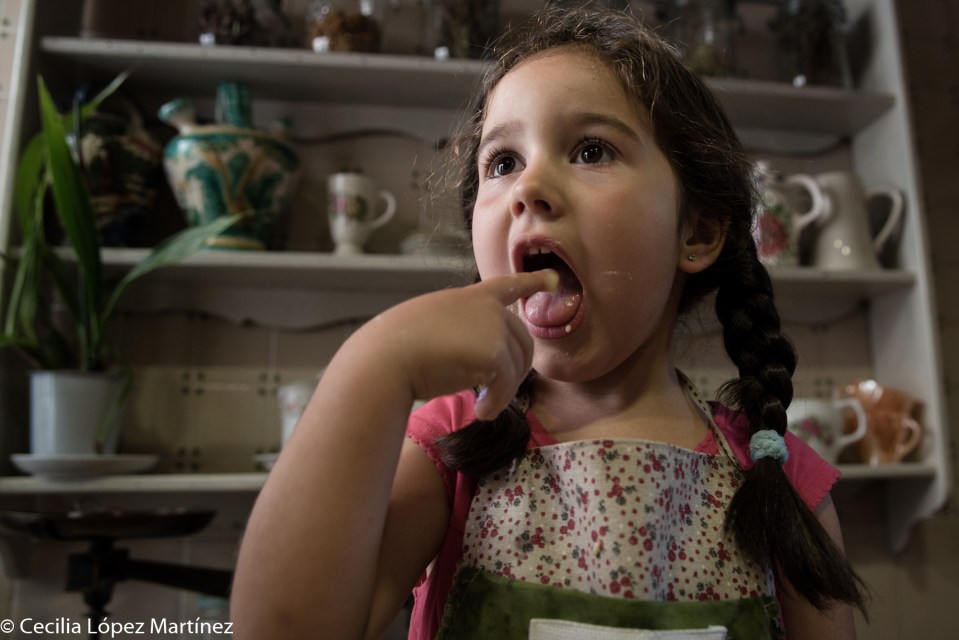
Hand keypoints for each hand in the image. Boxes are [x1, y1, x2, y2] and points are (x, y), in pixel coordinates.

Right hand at [361, 269, 557, 419]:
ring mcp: (491, 327)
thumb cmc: (395, 349)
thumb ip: (459, 332)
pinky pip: (507, 384)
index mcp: (467, 297)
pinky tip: (481, 412)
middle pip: (522, 338)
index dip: (532, 282)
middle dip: (516, 368)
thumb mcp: (429, 325)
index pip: (506, 285)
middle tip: (496, 393)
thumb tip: (478, 362)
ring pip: (518, 364)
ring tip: (484, 407)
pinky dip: (497, 402)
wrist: (385, 358)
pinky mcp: (494, 353)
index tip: (553, 279)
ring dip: (504, 390)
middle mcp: (485, 306)